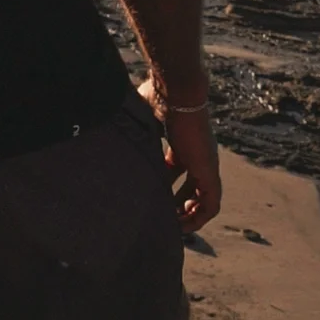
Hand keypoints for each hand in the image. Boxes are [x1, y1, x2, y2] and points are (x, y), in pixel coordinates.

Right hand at [137, 75, 221, 233]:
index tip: (153, 197)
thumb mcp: (142, 114)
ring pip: (203, 198)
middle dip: (179, 203)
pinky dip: (199, 217)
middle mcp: (196, 154)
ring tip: (173, 228)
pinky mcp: (209, 171)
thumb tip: (109, 119)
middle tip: (164, 218)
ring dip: (190, 214)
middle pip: (192, 185)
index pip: (178, 168)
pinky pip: (211, 203)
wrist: (178, 91)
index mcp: (181, 142)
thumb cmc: (159, 96)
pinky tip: (183, 226)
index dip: (167, 184)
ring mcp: (205, 163)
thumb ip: (134, 124)